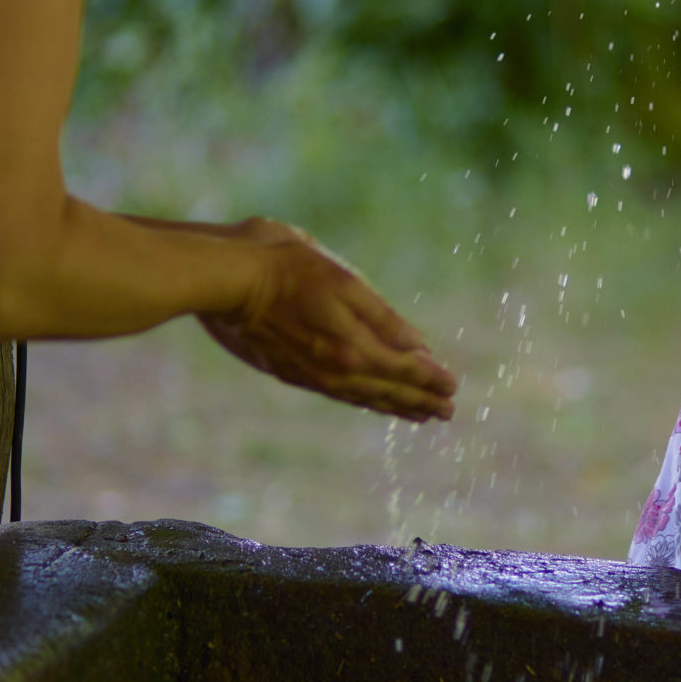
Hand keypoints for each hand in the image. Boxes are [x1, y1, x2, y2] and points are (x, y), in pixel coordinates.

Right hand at [201, 221, 457, 420]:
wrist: (226, 280)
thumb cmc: (287, 267)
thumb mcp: (344, 282)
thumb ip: (382, 318)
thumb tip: (418, 346)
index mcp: (352, 346)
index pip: (403, 370)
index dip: (430, 379)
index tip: (454, 388)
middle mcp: (334, 368)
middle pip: (386, 390)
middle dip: (419, 401)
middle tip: (446, 412)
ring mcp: (310, 373)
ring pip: (362, 396)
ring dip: (393, 405)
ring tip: (417, 414)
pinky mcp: (289, 370)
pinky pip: (338, 394)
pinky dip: (362, 400)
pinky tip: (367, 399)